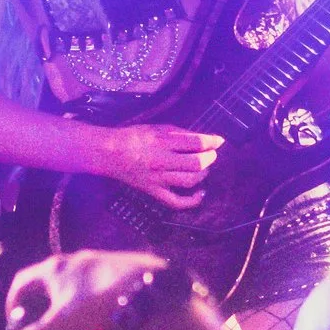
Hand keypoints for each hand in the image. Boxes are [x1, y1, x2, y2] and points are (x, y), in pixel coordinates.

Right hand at [0, 250, 170, 329]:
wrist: (149, 287)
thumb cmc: (98, 303)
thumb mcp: (61, 326)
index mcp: (54, 269)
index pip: (21, 280)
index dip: (13, 301)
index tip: (14, 321)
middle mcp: (74, 259)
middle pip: (48, 280)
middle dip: (42, 303)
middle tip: (43, 327)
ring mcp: (100, 260)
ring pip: (75, 281)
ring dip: (68, 301)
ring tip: (73, 326)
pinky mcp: (122, 267)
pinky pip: (98, 284)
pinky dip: (92, 300)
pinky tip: (103, 318)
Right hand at [98, 124, 221, 209]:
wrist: (110, 153)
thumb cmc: (134, 137)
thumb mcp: (157, 127)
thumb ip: (180, 132)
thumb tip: (203, 138)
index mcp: (162, 141)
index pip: (196, 142)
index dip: (212, 141)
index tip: (219, 141)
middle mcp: (161, 161)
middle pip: (196, 163)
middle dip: (210, 158)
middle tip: (211, 154)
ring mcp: (158, 179)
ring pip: (189, 181)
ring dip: (203, 174)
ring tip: (205, 168)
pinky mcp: (153, 191)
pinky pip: (175, 202)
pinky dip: (192, 201)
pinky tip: (201, 194)